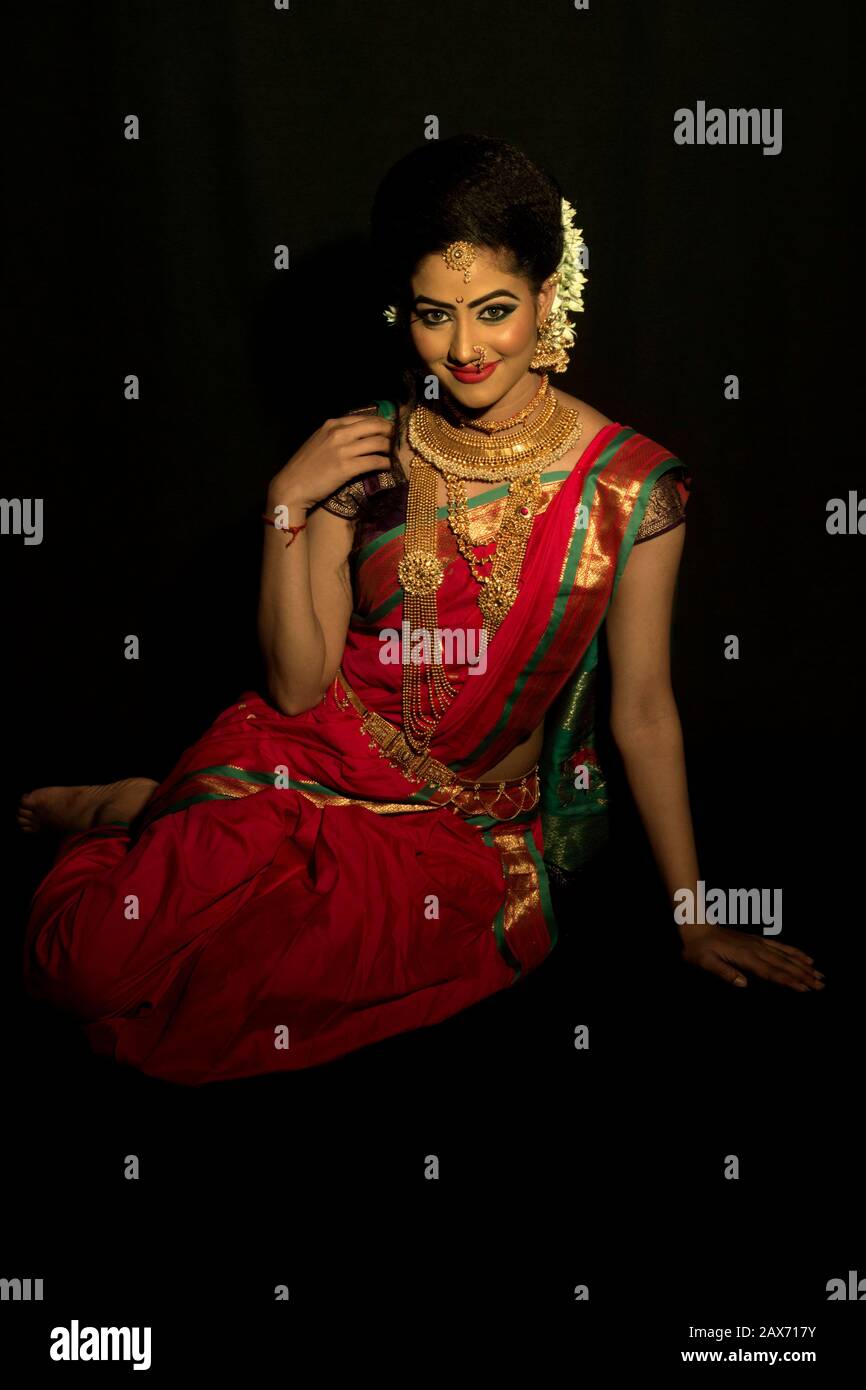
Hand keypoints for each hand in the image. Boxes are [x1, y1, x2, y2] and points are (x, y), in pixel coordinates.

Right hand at [267, 411, 396, 512]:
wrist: (292, 486)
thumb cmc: (304, 467)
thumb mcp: (318, 441)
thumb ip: (336, 434)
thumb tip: (357, 435)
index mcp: (332, 424)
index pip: (364, 418)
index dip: (380, 422)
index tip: (387, 428)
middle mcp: (339, 433)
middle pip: (375, 426)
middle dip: (389, 431)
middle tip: (395, 439)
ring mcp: (343, 450)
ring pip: (378, 443)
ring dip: (388, 448)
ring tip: (390, 453)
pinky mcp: (348, 468)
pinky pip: (374, 461)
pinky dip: (384, 463)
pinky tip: (387, 466)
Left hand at [680, 924, 824, 992]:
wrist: (697, 927)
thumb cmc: (698, 949)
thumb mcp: (705, 963)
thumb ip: (724, 973)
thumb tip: (744, 984)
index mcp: (745, 957)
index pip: (771, 972)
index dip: (788, 981)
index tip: (804, 989)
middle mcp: (756, 950)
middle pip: (784, 965)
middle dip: (803, 976)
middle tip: (821, 986)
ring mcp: (758, 944)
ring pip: (786, 956)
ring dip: (804, 966)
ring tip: (820, 975)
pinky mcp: (758, 941)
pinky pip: (781, 947)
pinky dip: (795, 952)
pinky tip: (807, 958)